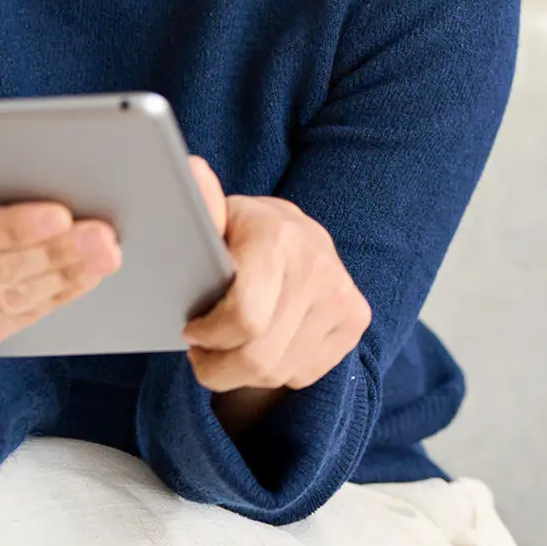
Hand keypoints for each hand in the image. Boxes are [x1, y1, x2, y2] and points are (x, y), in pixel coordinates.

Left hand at [180, 158, 370, 413]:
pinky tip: (264, 344)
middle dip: (218, 365)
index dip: (209, 336)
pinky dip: (274, 371)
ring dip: (242, 373)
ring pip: (279, 372)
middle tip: (202, 352)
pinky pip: (303, 374)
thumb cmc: (240, 233)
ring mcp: (342, 294)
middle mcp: (317, 264)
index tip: (191, 330)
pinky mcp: (356, 318)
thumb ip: (198, 205)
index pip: (244, 318)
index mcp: (276, 235)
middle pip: (259, 356)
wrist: (296, 234)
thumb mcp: (213, 218)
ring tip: (227, 348)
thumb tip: (192, 171)